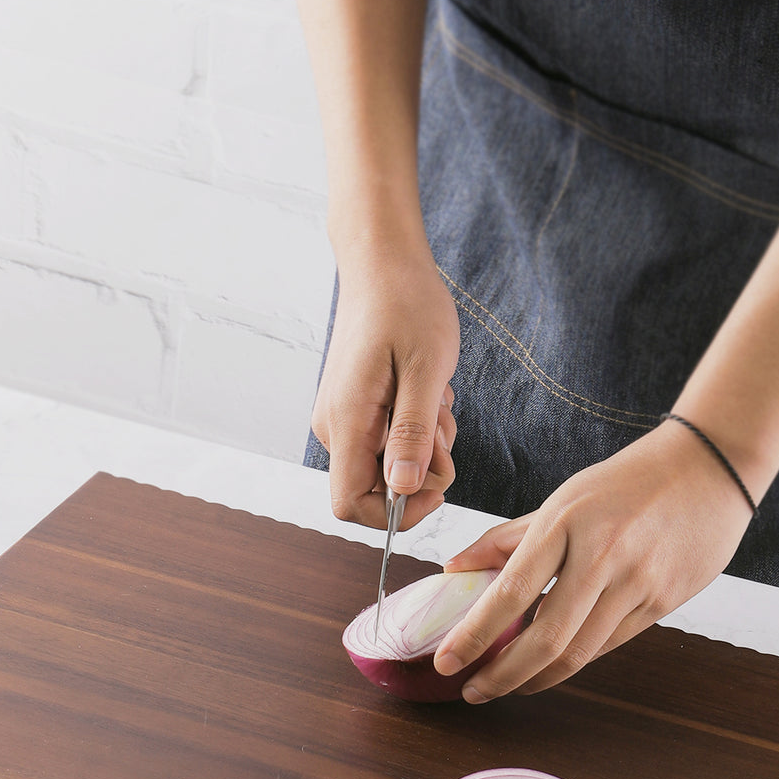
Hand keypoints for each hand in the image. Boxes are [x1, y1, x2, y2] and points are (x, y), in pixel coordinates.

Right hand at [313, 240, 459, 529]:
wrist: (384, 265)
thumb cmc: (407, 307)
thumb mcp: (426, 372)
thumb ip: (412, 435)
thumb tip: (402, 490)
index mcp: (347, 422)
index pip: (350, 505)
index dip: (395, 514)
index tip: (434, 487)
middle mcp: (334, 428)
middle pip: (374, 489)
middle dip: (420, 472)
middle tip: (443, 425)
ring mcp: (341, 419)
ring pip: (386, 465)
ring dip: (423, 446)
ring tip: (437, 399)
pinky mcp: (353, 409)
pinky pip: (386, 441)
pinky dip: (414, 429)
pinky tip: (426, 393)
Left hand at [433, 418, 754, 699]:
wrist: (709, 468)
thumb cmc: (624, 484)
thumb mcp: (560, 500)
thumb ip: (505, 539)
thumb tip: (454, 570)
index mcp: (565, 523)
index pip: (511, 591)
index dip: (475, 634)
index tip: (447, 661)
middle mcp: (602, 556)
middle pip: (546, 638)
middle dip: (503, 675)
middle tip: (472, 690)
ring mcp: (638, 582)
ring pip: (580, 652)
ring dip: (536, 678)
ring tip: (506, 686)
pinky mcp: (664, 602)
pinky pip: (609, 645)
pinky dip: (574, 660)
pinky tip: (550, 666)